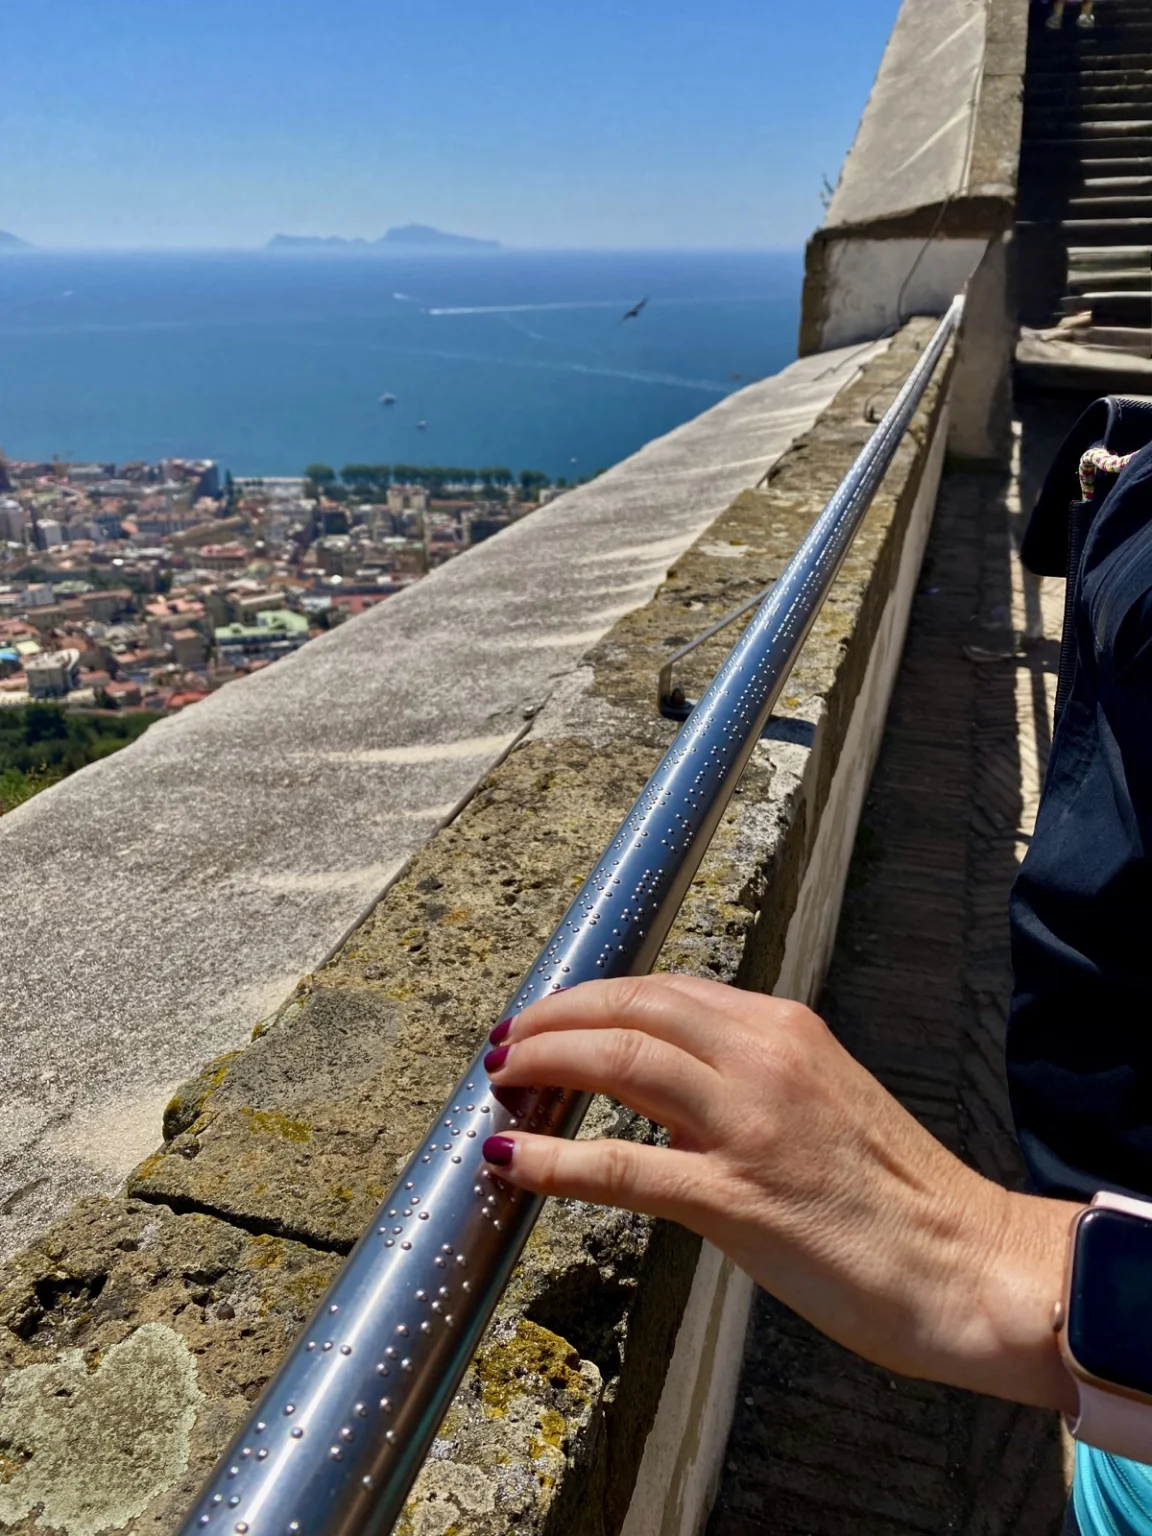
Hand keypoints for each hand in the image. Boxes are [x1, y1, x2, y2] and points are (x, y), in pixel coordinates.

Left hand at [482, 974, 1077, 1412]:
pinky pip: (623, 1166)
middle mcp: (765, 1057)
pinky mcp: (739, 1198)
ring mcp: (750, 1124)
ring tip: (501, 1079)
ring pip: (620, 1062)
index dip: (592, 1000)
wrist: (972, 1265)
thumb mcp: (822, 1101)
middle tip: (508, 1042)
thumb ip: (747, 1083)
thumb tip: (666, 1094)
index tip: (550, 1018)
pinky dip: (554, 1157)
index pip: (663, 991)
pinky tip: (510, 1157)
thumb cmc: (898, 1196)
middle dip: (556, 1018)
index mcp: (785, 1030)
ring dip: (546, 1063)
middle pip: (631, 1008)